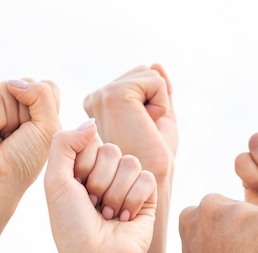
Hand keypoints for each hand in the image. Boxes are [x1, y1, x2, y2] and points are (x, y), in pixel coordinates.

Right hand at [0, 79, 60, 194]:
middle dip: (28, 110)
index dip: (44, 102)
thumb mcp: (48, 127)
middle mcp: (18, 108)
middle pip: (28, 83)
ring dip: (11, 117)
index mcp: (39, 113)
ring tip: (4, 136)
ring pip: (10, 87)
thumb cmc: (25, 159)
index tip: (39, 129)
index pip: (47, 86)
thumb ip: (42, 95)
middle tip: (20, 134)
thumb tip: (13, 83)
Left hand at [45, 119, 156, 252]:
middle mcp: (104, 173)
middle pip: (111, 150)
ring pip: (130, 163)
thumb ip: (63, 143)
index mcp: (81, 167)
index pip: (90, 140)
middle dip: (100, 182)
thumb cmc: (72, 226)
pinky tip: (124, 219)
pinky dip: (133, 201)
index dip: (83, 164)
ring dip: (116, 195)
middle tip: (92, 205)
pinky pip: (146, 178)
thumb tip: (92, 121)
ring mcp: (126, 183)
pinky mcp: (147, 196)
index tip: (75, 188)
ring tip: (107, 215)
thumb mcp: (55, 182)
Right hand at [83, 64, 176, 180]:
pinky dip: (162, 104)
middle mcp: (95, 98)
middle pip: (143, 71)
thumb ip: (157, 91)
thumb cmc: (153, 160)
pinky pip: (154, 81)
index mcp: (100, 104)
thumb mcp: (159, 118)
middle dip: (156, 97)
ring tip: (145, 129)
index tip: (143, 130)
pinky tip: (147, 126)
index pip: (140, 78)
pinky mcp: (113, 96)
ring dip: (159, 102)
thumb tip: (155, 63)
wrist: (146, 184)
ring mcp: (100, 96)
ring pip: (149, 73)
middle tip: (145, 130)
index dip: (154, 101)